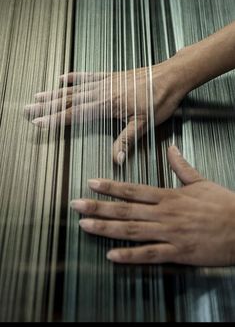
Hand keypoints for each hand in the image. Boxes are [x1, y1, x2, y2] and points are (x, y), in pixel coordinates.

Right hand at [25, 53, 189, 163]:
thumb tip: (116, 159)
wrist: (171, 77)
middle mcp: (102, 92)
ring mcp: (105, 83)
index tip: (39, 122)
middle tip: (29, 108)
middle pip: (68, 100)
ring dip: (55, 93)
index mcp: (107, 105)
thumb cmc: (160, 99)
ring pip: (74, 89)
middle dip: (47, 106)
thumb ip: (126, 140)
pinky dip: (74, 77)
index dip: (55, 119)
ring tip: (39, 96)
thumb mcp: (144, 123)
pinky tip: (63, 78)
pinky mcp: (112, 77)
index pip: (75, 114)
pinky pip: (88, 76)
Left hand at [71, 146, 234, 265]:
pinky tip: (111, 255)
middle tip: (76, 205)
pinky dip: (130, 256)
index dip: (110, 186)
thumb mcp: (202, 182)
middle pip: (125, 210)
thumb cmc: (223, 205)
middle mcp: (165, 214)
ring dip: (106, 228)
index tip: (91, 183)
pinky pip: (150, 254)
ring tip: (85, 225)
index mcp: (169, 196)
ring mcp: (170, 233)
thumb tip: (171, 148)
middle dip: (98, 207)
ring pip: (132, 231)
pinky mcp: (178, 252)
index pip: (133, 190)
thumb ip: (182, 166)